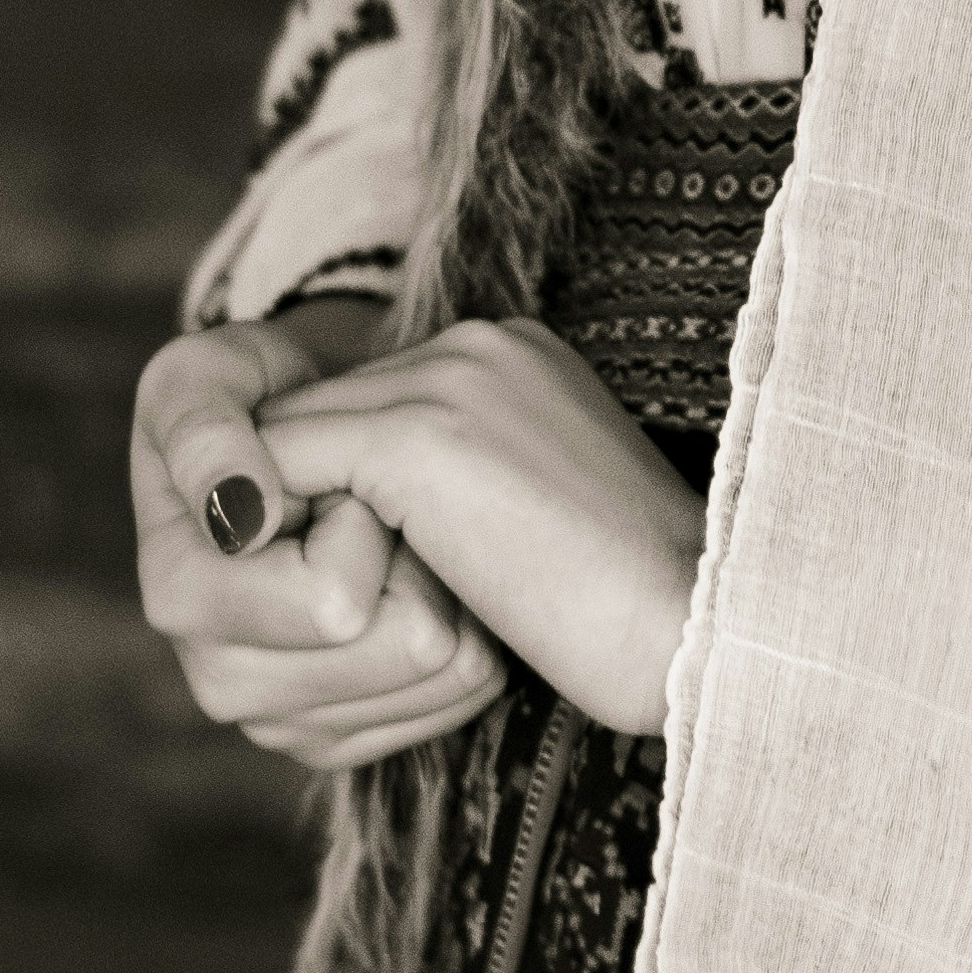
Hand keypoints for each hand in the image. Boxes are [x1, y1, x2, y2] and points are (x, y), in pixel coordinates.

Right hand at [134, 315, 507, 775]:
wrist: (311, 437)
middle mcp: (222, 680)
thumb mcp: (210, 374)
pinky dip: (467, 632)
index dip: (358, 515)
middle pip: (403, 652)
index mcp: (180, 597)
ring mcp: (285, 721)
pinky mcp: (346, 738)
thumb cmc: (255, 395)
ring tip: (395, 540)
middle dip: (413, 556)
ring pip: (446, 677)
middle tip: (376, 507)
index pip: (333, 602)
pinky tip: (419, 585)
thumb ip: (204, 427)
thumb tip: (242, 513)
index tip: (330, 475)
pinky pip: (463, 699)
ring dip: (446, 589)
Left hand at [251, 321, 710, 742]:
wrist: (699, 628)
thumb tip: (366, 527)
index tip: (340, 567)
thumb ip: (461, 498)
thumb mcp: (537, 527)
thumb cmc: (640, 614)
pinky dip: (272, 536)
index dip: (341, 489)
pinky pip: (277, 474)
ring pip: (286, 439)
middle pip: (323, 411)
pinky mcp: (416, 434)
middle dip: (298, 497)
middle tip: (290, 588)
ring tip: (292, 604)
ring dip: (282, 521)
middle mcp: (480, 344)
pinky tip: (295, 603)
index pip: (374, 404)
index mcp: (516, 358)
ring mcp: (449, 377)